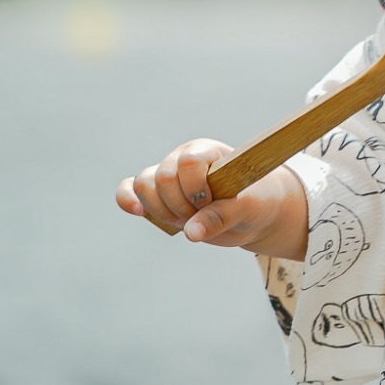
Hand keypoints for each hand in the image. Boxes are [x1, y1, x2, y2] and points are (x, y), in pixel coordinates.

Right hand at [116, 139, 309, 260]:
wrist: (253, 213)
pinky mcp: (157, 195)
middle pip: (162, 178)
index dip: (196, 188)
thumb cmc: (255, 203)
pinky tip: (139, 212)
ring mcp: (167, 175)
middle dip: (180, 205)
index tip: (213, 201)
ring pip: (143, 185)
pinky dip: (128, 200)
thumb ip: (221, 217)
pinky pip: (129, 191)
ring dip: (162, 210)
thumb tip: (191, 233)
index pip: (188, 161)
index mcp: (207, 151)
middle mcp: (182, 158)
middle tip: (203, 215)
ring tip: (186, 219)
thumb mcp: (248, 209)